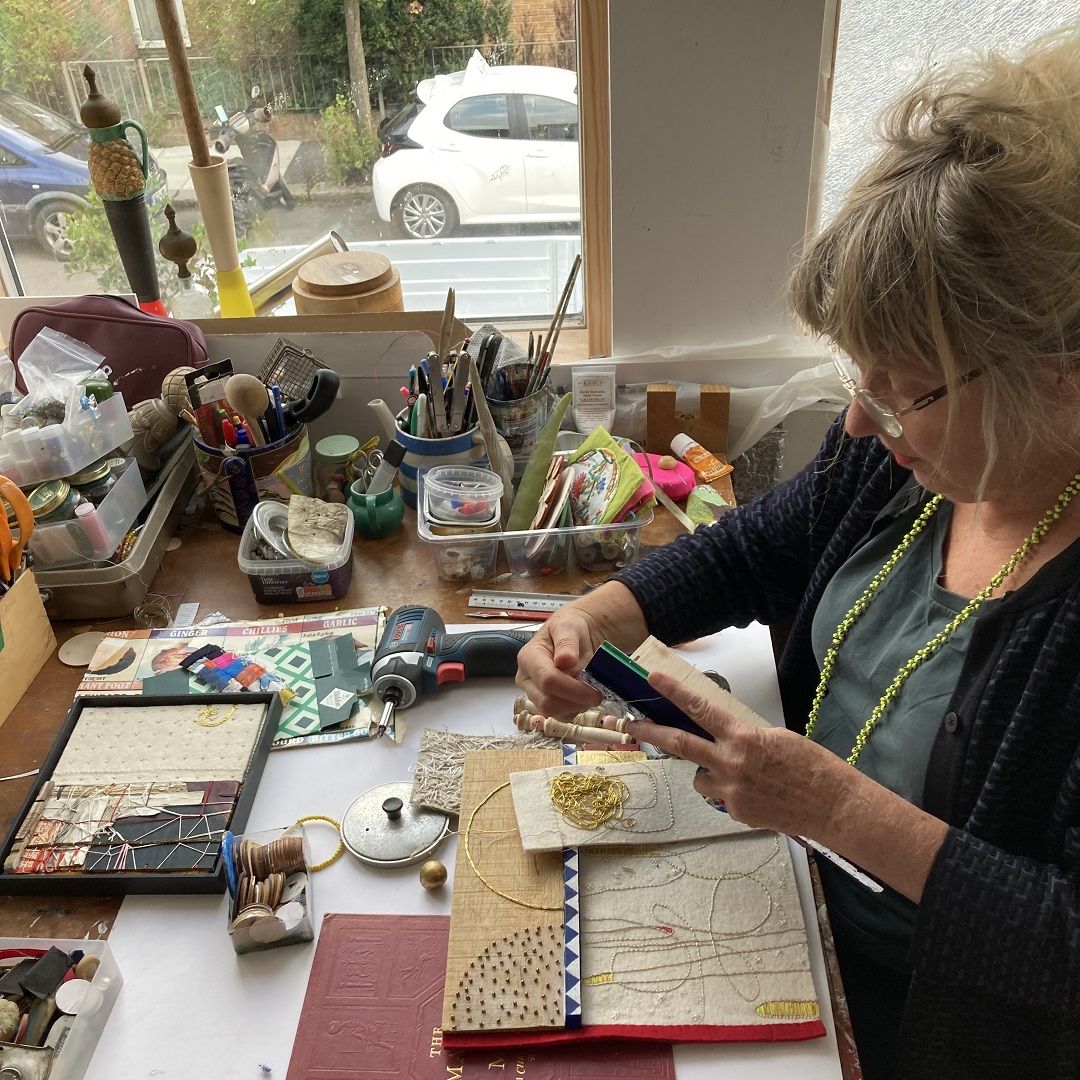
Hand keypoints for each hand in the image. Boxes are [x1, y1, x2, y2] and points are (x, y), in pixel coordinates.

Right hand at [515, 581, 647, 718]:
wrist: (575, 635)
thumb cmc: (570, 628)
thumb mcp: (569, 626)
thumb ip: (567, 642)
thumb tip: (564, 661)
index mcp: (529, 658)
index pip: (547, 681)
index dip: (572, 689)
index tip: (595, 690)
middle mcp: (527, 679)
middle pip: (548, 702)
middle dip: (576, 700)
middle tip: (598, 692)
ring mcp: (535, 694)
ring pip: (555, 713)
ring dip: (578, 705)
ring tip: (591, 689)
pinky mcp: (547, 704)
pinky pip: (562, 716)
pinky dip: (578, 708)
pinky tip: (585, 694)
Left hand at [616, 670, 857, 840]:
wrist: (833, 806)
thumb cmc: (813, 767)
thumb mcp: (776, 737)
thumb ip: (743, 736)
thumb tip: (722, 737)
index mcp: (743, 737)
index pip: (700, 709)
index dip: (674, 693)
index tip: (653, 680)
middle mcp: (731, 763)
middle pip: (679, 744)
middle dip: (651, 732)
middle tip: (630, 724)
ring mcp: (731, 792)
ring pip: (699, 778)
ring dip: (708, 773)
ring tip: (740, 776)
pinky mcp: (736, 813)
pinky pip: (721, 798)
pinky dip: (732, 793)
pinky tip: (760, 795)